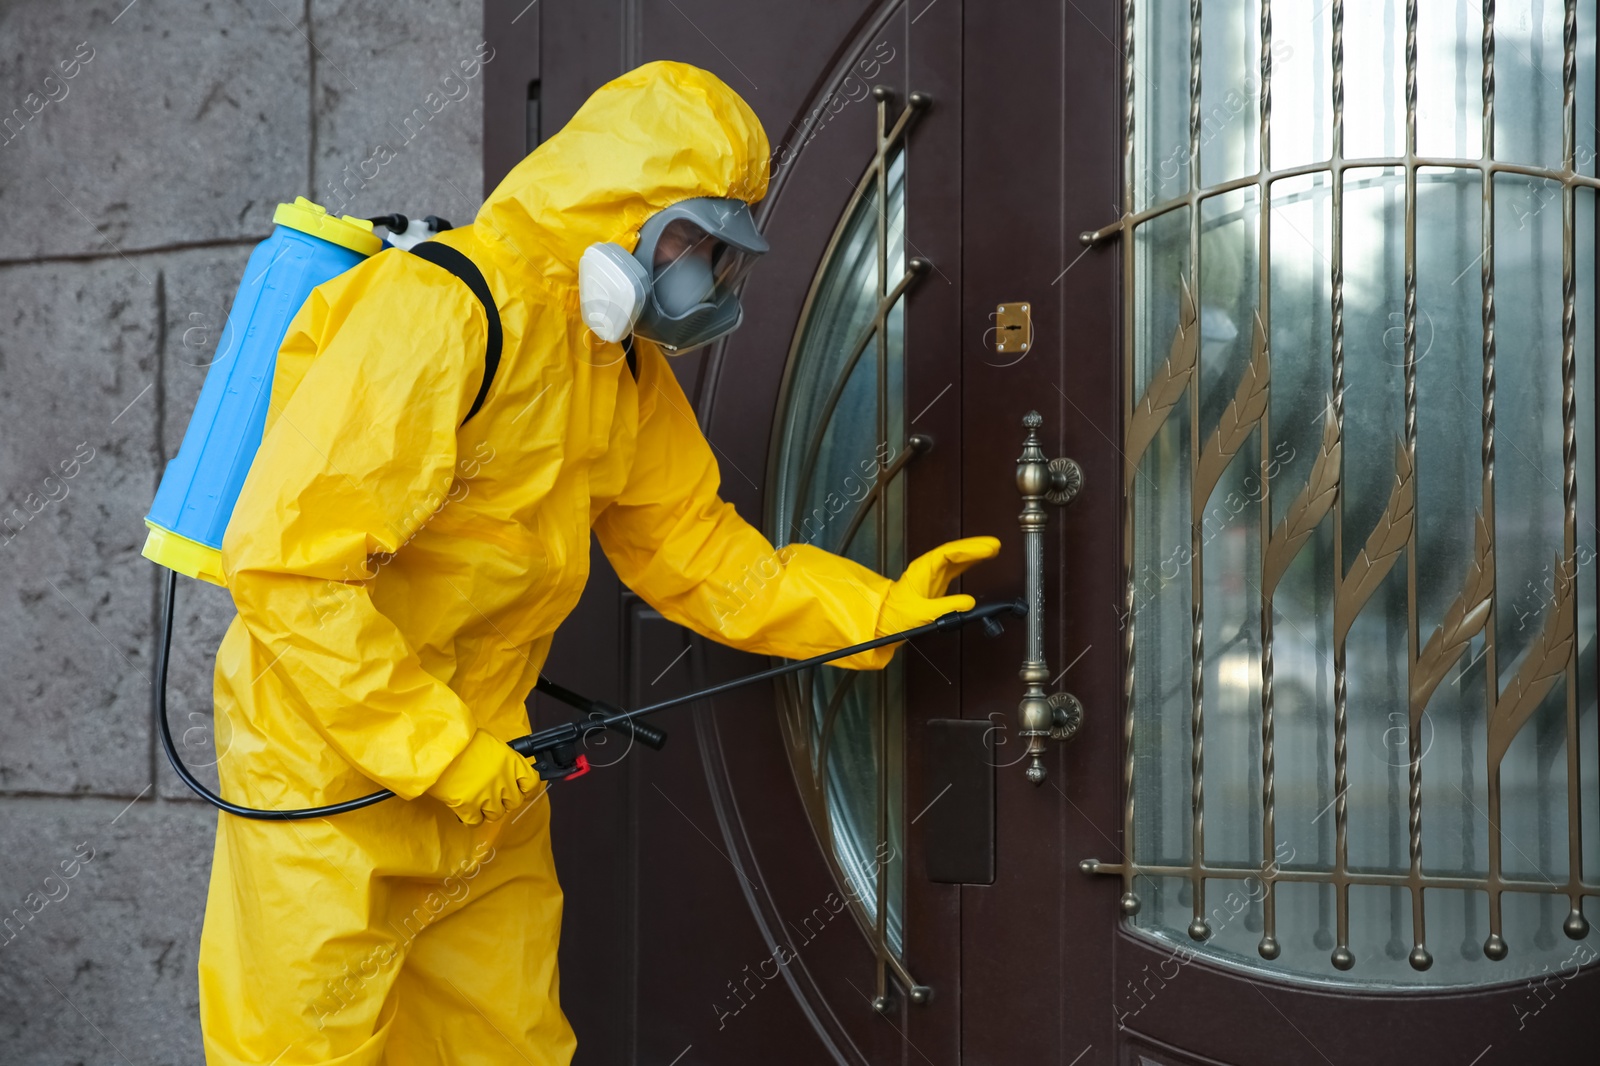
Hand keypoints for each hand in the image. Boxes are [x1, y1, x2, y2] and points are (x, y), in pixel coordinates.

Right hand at [427, 731, 537, 824]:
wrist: (438, 745)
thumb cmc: (463, 741)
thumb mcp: (492, 745)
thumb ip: (503, 762)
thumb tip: (507, 775)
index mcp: (512, 762)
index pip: (532, 783)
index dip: (528, 790)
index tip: (523, 792)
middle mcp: (504, 780)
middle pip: (514, 802)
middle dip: (504, 801)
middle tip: (492, 795)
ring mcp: (487, 794)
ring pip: (496, 814)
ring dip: (487, 810)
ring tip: (476, 799)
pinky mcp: (468, 806)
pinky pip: (476, 822)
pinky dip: (471, 818)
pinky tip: (466, 809)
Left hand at [877, 536, 1001, 636]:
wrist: (884, 622)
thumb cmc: (897, 616)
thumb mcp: (923, 613)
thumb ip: (947, 607)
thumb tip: (969, 603)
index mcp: (922, 569)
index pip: (948, 553)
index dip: (969, 549)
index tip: (986, 548)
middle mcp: (928, 568)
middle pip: (954, 551)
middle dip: (975, 547)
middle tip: (995, 546)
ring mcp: (932, 573)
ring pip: (955, 557)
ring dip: (973, 553)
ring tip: (992, 550)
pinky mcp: (935, 582)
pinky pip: (955, 567)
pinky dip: (968, 563)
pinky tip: (979, 561)